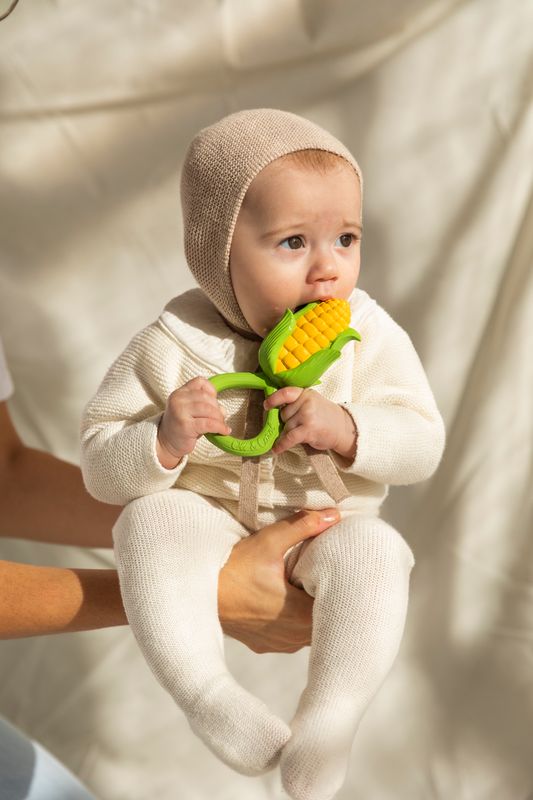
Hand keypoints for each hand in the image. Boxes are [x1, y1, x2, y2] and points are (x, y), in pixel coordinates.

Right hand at [157, 377, 230, 467]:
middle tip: (221, 418)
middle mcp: (178, 400)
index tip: (214, 402)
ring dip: (219, 418)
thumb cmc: (182, 425)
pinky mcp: (185, 426)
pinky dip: (220, 427)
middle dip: (217, 408)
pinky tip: (224, 431)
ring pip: (208, 409)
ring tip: (221, 425)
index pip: (200, 382)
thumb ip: (205, 404)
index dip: (211, 390)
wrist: (166, 442)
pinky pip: (208, 424)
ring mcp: (180, 412)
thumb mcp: (190, 409)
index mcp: (179, 393)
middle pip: (206, 397)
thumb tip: (223, 410)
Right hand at [218, 508, 339, 652]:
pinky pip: (289, 638)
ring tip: (309, 590)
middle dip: (327, 601)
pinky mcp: (262, 645)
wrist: (196, 594)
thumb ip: (304, 527)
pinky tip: (287, 603)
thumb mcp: (270, 542)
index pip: (337, 609)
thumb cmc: (232, 569)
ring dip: (310, 614)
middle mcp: (291, 637)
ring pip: (307, 633)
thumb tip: (334, 515)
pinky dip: (293, 623)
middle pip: (325, 622)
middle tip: (327, 577)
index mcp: (300, 615)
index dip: (342, 591)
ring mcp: (277, 644)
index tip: (342, 574)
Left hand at [264, 387, 356, 458]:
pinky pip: (289, 438)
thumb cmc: (324, 416)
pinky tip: (276, 449)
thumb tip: (273, 412)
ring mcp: (308, 415)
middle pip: (284, 414)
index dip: (273, 399)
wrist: (342, 428)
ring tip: (302, 433)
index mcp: (305, 393)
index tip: (266, 405)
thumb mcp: (312, 402)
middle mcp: (306, 402)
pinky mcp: (308, 429)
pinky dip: (281, 445)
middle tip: (300, 424)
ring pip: (286, 427)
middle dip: (287, 422)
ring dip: (289, 433)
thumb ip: (296, 403)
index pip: (285, 393)